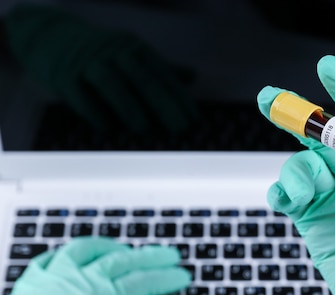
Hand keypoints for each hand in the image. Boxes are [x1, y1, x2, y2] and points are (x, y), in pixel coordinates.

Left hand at [0, 238, 190, 294]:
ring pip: (88, 249)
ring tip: (131, 250)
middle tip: (170, 255)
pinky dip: (75, 250)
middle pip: (121, 259)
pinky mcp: (28, 285)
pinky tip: (82, 255)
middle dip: (151, 256)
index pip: (141, 282)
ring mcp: (47, 280)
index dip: (165, 278)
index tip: (180, 277)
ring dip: (115, 247)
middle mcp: (71, 283)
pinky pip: (55, 254)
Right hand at [4, 4, 197, 133]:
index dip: (179, 98)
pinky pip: (80, 94)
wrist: (50, 37)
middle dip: (164, 104)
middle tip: (180, 128)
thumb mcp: (131, 54)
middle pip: (141, 77)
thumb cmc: (99, 53)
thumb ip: (161, 68)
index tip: (194, 120)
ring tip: (144, 128)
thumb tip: (193, 76)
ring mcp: (87, 62)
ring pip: (111, 82)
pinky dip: (94, 111)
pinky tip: (107, 127)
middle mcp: (113, 51)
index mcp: (133, 48)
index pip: (162, 74)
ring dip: (129, 106)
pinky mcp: (64, 75)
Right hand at [257, 55, 334, 294]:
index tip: (329, 70)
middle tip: (270, 99)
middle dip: (301, 116)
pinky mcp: (319, 227)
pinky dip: (281, 192)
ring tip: (303, 192)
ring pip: (306, 166)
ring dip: (296, 169)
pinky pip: (291, 199)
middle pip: (330, 138)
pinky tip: (284, 199)